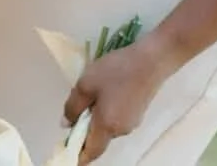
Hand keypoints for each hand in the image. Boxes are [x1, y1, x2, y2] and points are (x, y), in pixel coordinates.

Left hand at [63, 35, 181, 163]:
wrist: (150, 61)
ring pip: (106, 127)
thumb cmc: (115, 72)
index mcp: (107, 127)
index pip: (91, 151)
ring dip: (94, 118)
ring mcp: (132, 122)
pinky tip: (104, 91)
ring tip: (89, 92)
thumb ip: (73, 107)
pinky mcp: (137, 113)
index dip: (78, 155)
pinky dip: (105, 111)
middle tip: (74, 108)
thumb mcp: (85, 85)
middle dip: (83, 130)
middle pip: (98, 139)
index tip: (66, 150)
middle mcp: (121, 130)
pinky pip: (115, 118)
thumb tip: (66, 124)